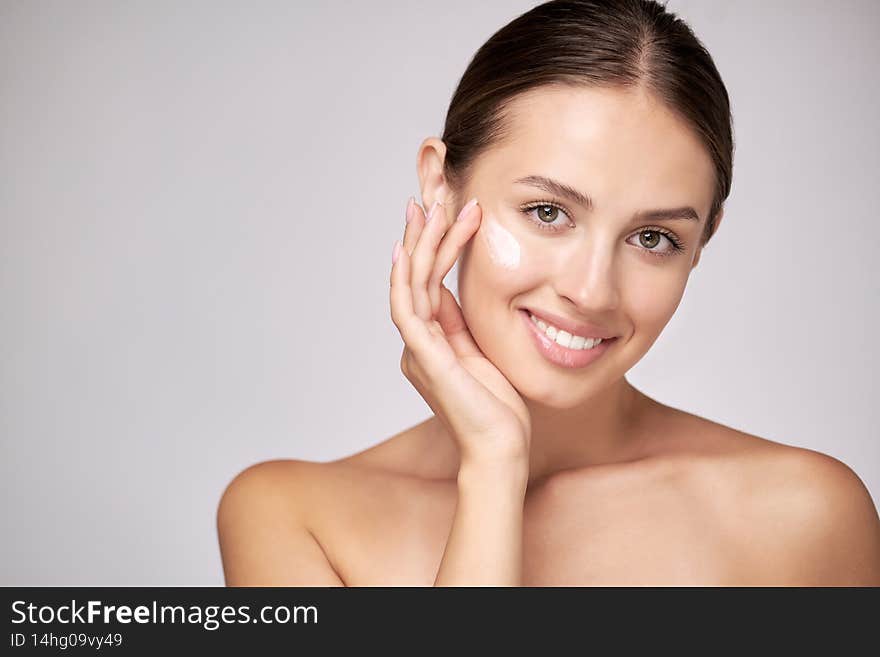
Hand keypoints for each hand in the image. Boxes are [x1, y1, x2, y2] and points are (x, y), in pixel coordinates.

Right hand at [389, 196, 531, 466]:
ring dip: (419, 244)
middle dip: (421, 233)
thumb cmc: (498, 408)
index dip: (433, 245)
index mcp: (431, 341)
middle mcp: (417, 343)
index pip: (428, 283)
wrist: (500, 449)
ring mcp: (417, 350)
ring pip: (409, 285)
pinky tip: (408, 249)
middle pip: (413, 276)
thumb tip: (453, 293)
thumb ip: (463, 325)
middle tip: (430, 193)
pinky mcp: (425, 358)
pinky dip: (405, 278)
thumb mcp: (482, 354)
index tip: (445, 211)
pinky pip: (408, 309)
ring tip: (431, 206)